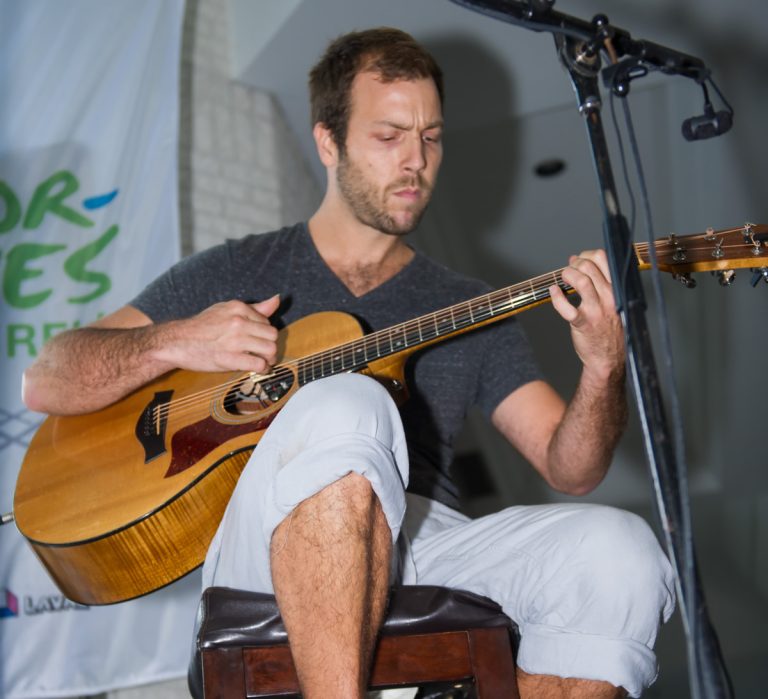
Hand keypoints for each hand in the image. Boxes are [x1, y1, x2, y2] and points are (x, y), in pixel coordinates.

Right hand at [158, 295, 280, 373]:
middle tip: (265, 354)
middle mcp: (238, 322)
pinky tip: (256, 369)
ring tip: (263, 362)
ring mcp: (234, 340)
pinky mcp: (229, 359)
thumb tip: (276, 300)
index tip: (259, 341)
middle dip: (271, 346)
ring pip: (270, 350)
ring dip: (269, 359)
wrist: (177, 341)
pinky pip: (258, 364)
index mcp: (238, 308)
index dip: (265, 334)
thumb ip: (254, 308)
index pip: (267, 322)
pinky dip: (262, 369)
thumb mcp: (225, 310)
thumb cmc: (201, 327)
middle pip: (272, 336)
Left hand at [549, 250, 623, 380]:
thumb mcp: (614, 302)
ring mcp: (596, 310)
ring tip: (563, 278)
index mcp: (618, 290)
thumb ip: (602, 283)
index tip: (579, 260)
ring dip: (567, 274)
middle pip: (590, 266)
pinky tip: (554, 292)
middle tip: (569, 269)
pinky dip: (556, 296)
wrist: (608, 358)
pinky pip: (566, 306)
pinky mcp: (582, 323)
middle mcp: (609, 297)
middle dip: (575, 263)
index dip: (588, 254)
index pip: (605, 259)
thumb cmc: (609, 330)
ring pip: (580, 280)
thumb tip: (579, 262)